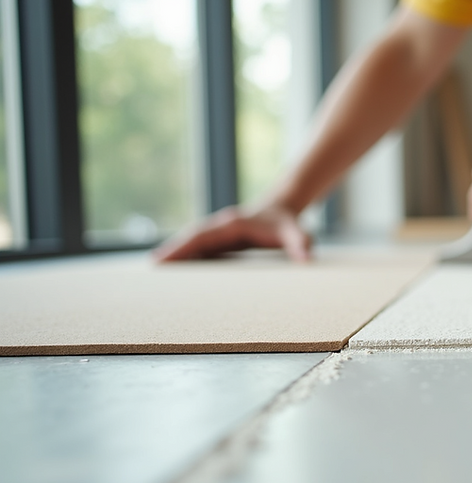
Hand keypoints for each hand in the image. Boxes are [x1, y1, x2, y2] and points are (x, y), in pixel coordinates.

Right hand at [153, 204, 311, 261]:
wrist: (284, 208)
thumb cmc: (287, 223)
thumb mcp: (296, 232)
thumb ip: (301, 243)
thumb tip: (307, 259)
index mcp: (232, 225)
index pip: (202, 236)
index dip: (182, 246)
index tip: (163, 258)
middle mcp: (221, 227)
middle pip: (191, 239)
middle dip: (171, 251)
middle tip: (151, 267)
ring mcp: (220, 233)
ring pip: (192, 243)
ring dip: (175, 255)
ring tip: (154, 271)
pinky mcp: (222, 240)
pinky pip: (201, 249)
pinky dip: (186, 257)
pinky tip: (176, 272)